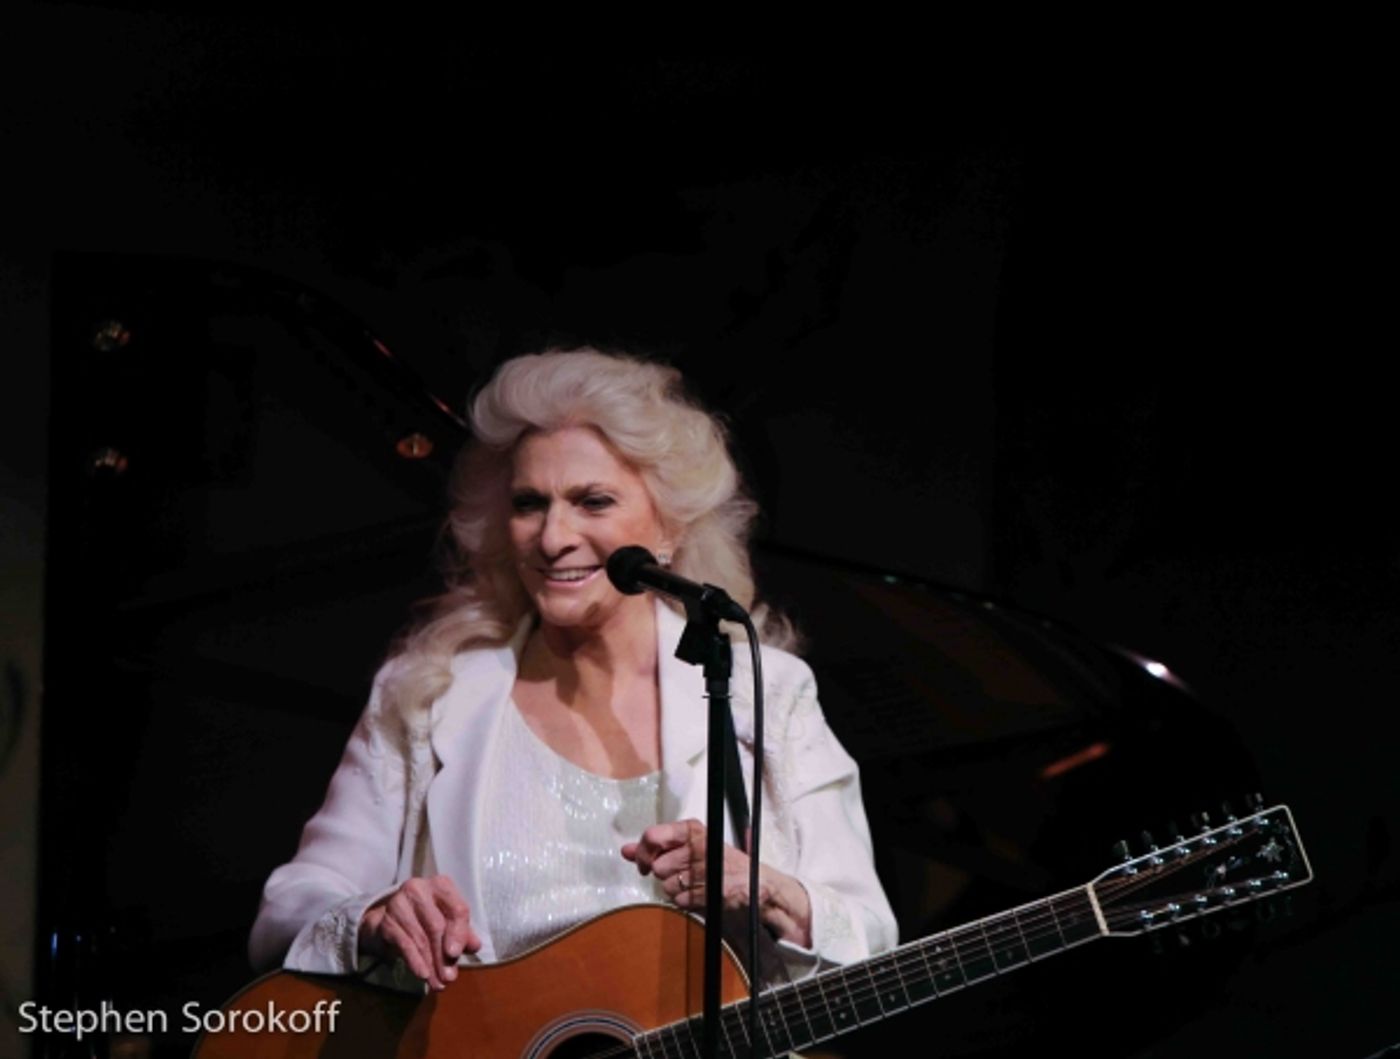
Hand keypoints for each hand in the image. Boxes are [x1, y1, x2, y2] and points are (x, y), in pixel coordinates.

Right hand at [359, 875, 480, 989]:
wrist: (389, 919)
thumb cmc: (427, 918)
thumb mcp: (448, 922)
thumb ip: (463, 933)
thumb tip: (475, 946)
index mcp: (441, 886)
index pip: (456, 908)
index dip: (459, 933)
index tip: (456, 954)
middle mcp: (419, 889)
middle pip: (436, 926)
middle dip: (443, 956)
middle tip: (449, 978)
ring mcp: (400, 903)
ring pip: (420, 938)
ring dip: (431, 964)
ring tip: (438, 983)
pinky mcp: (386, 920)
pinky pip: (404, 943)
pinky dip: (414, 961)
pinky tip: (422, 975)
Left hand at [621, 819, 812, 946]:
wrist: (755, 883)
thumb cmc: (720, 861)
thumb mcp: (689, 845)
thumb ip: (655, 847)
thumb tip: (624, 850)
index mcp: (693, 829)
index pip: (652, 836)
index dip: (642, 853)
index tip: (645, 864)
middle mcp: (698, 846)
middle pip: (658, 867)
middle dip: (666, 874)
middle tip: (684, 872)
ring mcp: (704, 870)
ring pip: (667, 887)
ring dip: (677, 889)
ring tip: (696, 882)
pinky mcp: (709, 892)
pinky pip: (679, 901)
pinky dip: (687, 901)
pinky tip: (700, 893)